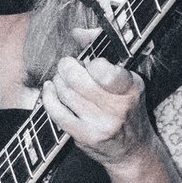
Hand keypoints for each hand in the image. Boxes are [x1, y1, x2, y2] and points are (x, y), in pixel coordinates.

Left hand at [40, 29, 154, 170]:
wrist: (132, 149)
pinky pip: (57, 113)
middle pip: (78, 80)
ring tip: (62, 79)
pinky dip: (49, 97)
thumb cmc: (126, 106)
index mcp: (132, 88)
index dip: (91, 62)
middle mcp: (118, 108)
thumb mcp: (125, 77)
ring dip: (59, 81)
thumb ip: (102, 49)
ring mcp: (101, 125)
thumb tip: (77, 33)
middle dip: (67, 67)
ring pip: (66, 93)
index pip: (103, 70)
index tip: (90, 63)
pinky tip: (50, 90)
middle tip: (67, 65)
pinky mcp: (85, 137)